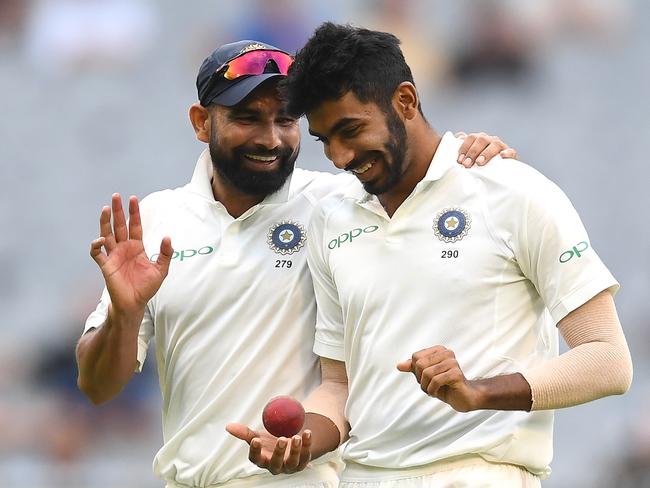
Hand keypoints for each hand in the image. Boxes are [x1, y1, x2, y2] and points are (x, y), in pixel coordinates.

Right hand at [90, 194, 172, 315]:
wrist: (135, 304)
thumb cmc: (146, 287)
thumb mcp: (161, 270)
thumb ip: (165, 254)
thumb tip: (168, 237)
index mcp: (136, 247)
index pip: (134, 226)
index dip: (134, 213)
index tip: (133, 199)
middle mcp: (123, 248)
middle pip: (118, 226)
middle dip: (117, 211)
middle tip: (116, 196)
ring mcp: (113, 256)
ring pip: (106, 234)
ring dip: (105, 222)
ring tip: (106, 208)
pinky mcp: (106, 266)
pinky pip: (97, 253)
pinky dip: (96, 246)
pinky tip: (100, 239)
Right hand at [226, 423, 311, 474]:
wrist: (290, 440)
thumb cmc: (271, 441)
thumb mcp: (259, 436)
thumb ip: (245, 433)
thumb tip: (228, 426)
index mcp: (263, 459)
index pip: (256, 459)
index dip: (255, 451)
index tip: (255, 439)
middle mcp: (276, 466)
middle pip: (275, 463)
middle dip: (278, 452)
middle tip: (280, 438)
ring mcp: (290, 466)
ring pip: (292, 462)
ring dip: (295, 449)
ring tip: (296, 436)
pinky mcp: (303, 462)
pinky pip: (306, 454)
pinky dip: (307, 444)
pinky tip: (307, 432)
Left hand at [397, 346, 480, 411]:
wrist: (462, 397)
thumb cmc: (444, 385)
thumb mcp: (425, 375)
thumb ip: (413, 368)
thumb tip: (399, 365)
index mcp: (438, 350)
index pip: (415, 357)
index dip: (416, 371)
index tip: (424, 379)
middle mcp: (446, 353)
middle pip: (420, 364)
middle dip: (420, 379)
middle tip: (427, 386)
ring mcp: (453, 362)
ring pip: (427, 373)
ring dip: (426, 386)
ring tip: (431, 390)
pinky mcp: (456, 374)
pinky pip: (436, 381)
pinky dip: (432, 390)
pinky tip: (435, 393)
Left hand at [455, 132, 517, 166]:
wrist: (497, 174)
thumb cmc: (478, 165)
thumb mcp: (468, 159)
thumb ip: (462, 150)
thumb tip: (457, 139)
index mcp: (479, 139)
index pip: (470, 138)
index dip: (464, 148)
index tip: (459, 160)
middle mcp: (489, 140)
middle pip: (481, 140)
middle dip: (472, 152)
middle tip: (466, 164)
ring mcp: (501, 146)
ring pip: (495, 144)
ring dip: (486, 153)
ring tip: (479, 162)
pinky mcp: (511, 154)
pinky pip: (511, 151)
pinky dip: (507, 153)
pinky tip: (502, 156)